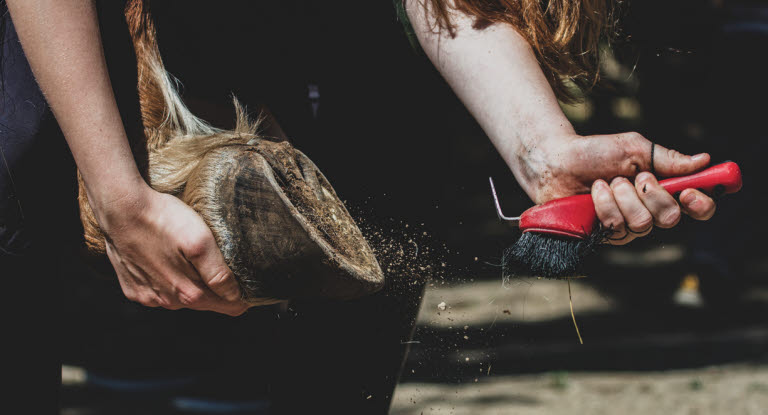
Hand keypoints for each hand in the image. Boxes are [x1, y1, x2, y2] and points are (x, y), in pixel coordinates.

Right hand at [93, 185, 248, 315]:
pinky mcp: (132, 287)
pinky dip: (166, 283)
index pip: (227, 306)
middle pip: (203, 302)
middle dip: (216, 292)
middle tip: (227, 274)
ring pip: (179, 298)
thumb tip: (234, 296)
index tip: (249, 289)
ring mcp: (147, 296)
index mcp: (189, 293)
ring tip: (195, 266)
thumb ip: (218, 273)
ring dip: (190, 287)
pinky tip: (168, 265)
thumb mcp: (200, 241)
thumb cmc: (163, 220)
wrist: (120, 208)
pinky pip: (157, 292)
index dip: (240, 298)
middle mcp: (167, 301)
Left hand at [519, 132, 715, 244]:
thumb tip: (703, 161)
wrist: (557, 161)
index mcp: (662, 190)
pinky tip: (595, 192)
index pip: (697, 208)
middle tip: (637, 177)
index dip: (701, 204)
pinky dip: (605, 203)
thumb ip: (667, 158)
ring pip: (642, 223)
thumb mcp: (634, 149)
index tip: (690, 192)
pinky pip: (617, 227)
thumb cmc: (595, 153)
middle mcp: (648, 212)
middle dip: (653, 194)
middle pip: (671, 218)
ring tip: (608, 181)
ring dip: (624, 196)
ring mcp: (626, 227)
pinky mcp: (604, 236)